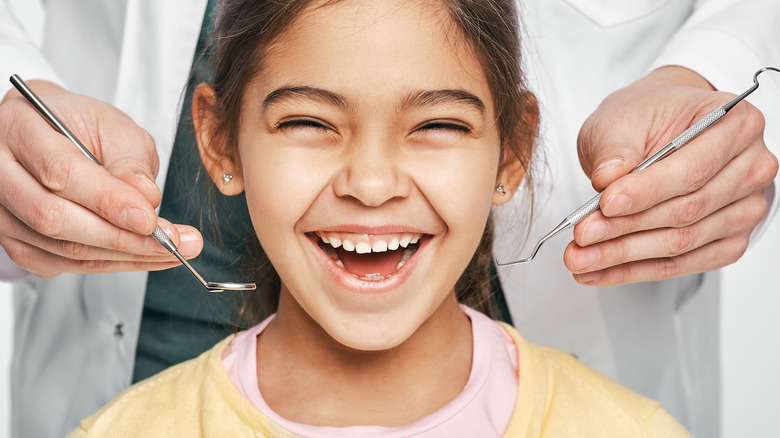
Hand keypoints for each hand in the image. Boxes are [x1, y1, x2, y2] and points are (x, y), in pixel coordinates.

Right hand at [0, 81, 202, 277]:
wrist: (52, 136)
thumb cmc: (80, 126)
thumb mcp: (114, 127)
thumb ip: (130, 162)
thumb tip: (146, 200)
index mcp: (20, 128)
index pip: (60, 172)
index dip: (108, 201)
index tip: (151, 219)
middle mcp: (0, 171)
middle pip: (54, 217)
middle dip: (121, 237)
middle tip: (172, 242)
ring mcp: (2, 211)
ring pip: (60, 248)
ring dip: (123, 256)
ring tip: (171, 251)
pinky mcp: (14, 240)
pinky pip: (61, 263)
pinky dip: (109, 264)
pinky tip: (143, 255)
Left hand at [564, 66, 778, 285]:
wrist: (655, 130)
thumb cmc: (647, 118)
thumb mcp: (621, 119)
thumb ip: (615, 149)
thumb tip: (608, 179)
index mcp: (736, 125)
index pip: (692, 170)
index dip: (647, 192)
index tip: (606, 204)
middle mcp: (750, 168)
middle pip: (687, 211)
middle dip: (626, 229)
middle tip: (583, 237)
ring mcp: (744, 208)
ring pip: (682, 243)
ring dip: (625, 256)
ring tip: (580, 258)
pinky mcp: (728, 240)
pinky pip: (682, 264)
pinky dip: (636, 270)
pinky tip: (601, 271)